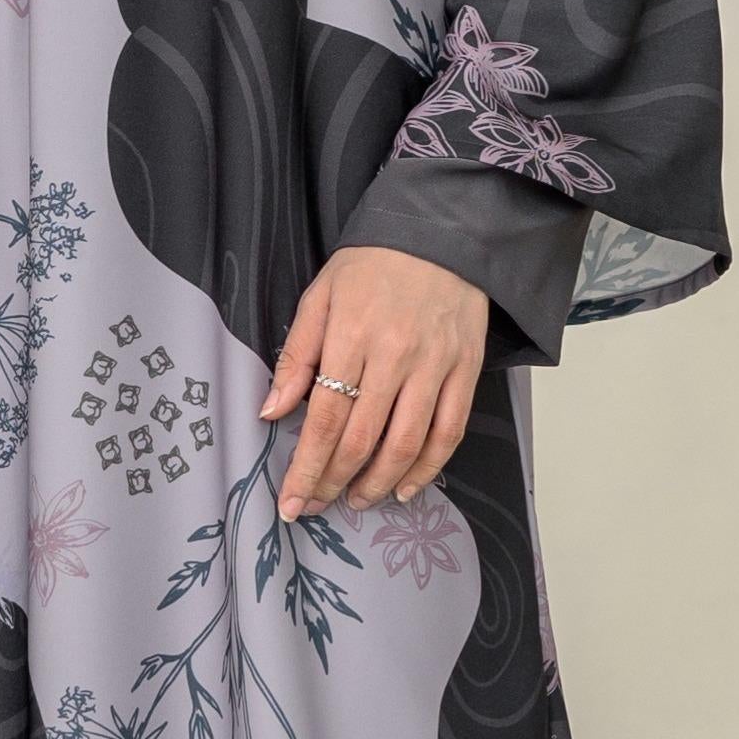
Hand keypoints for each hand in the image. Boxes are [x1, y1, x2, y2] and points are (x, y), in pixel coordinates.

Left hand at [266, 246, 489, 519]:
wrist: (439, 232)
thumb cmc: (372, 265)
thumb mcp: (319, 297)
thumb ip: (296, 356)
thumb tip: (272, 411)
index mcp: (352, 336)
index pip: (325, 418)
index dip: (307, 468)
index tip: (291, 501)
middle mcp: (396, 356)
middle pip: (362, 439)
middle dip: (333, 483)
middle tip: (316, 506)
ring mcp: (435, 366)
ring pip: (407, 444)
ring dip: (378, 483)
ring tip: (356, 500)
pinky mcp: (466, 371)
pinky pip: (449, 432)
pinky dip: (428, 468)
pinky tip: (405, 487)